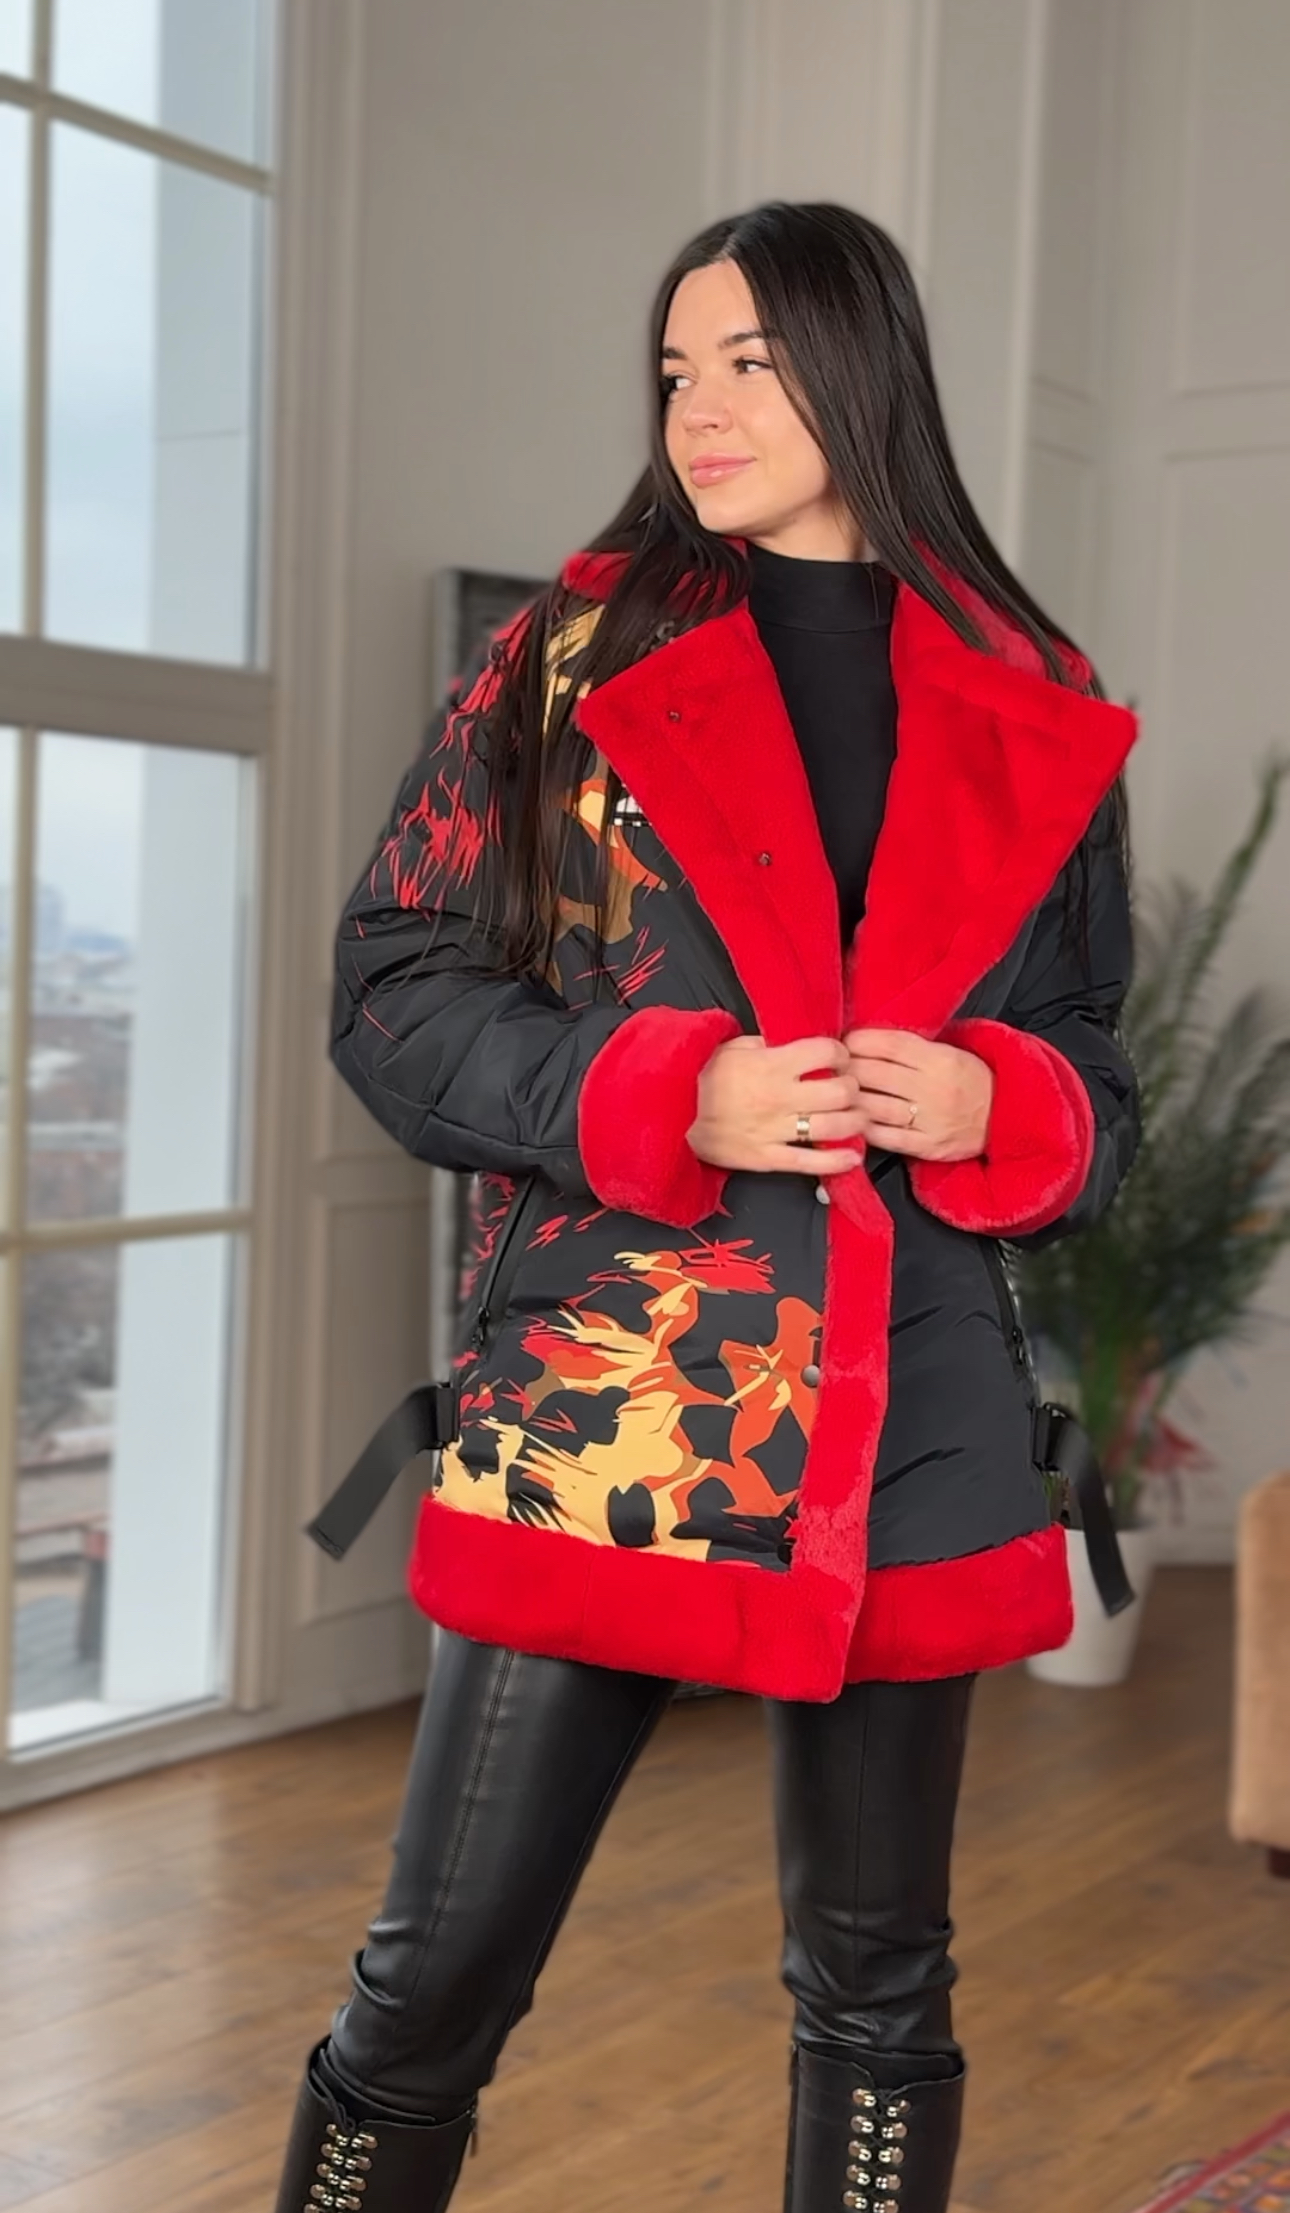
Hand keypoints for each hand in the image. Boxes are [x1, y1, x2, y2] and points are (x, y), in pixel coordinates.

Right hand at [687, 1034, 865, 1175]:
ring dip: (853, 1122)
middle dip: (852, 1088)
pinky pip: (809, 1163)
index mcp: (771, 1065)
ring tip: (856, 1118)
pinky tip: (852, 1157)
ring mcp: (775, 1130)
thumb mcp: (732, 1048)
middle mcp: (779, 1097)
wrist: (667, 1113)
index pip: (826, 1053)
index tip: (839, 1058)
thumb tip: (795, 1042)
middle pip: (840, 1092)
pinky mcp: (767, 1158)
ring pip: (833, 1127)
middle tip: (849, 1089)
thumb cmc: (700, 1078)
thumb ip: (767, 1044)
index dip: (841, 1053)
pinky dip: (836, 1161)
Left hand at [842, 1027, 992, 1159]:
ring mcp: (930, 1120)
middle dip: (846, 1069)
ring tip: (836, 1093)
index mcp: (941, 1059)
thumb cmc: (970, 1080)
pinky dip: (864, 1128)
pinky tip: (852, 1119)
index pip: (889, 1046)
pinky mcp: (927, 1146)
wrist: (1005, 1117)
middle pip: (875, 1075)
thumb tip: (867, 1039)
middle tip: (832, 1068)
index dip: (860, 1042)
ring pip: (875, 1107)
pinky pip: (885, 1137)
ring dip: (849, 1099)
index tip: (844, 1042)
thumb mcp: (950, 1053)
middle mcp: (934, 1089)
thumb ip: (913, 1048)